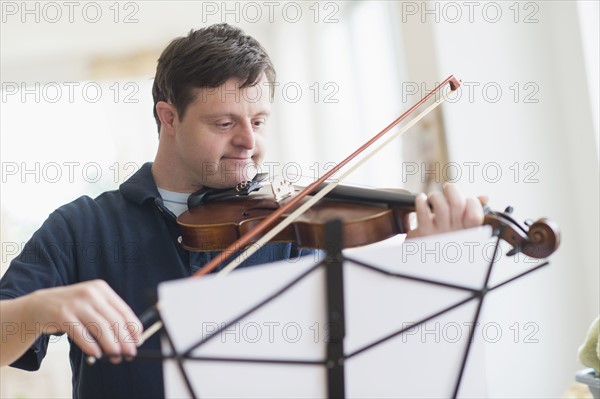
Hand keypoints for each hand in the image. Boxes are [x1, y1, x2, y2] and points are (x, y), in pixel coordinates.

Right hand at [26, 280, 141, 362]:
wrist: (39, 305)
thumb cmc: (72, 308)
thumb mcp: (92, 304)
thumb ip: (109, 316)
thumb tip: (130, 337)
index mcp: (102, 289)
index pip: (124, 311)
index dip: (133, 328)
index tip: (137, 341)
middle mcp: (90, 294)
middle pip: (114, 321)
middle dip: (124, 340)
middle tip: (129, 353)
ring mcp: (76, 304)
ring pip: (100, 328)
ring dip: (110, 345)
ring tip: (115, 356)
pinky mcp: (62, 315)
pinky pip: (81, 334)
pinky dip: (91, 346)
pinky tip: (97, 354)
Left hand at [405, 182, 485, 238]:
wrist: (426, 259)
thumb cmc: (448, 239)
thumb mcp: (464, 229)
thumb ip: (474, 212)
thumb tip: (485, 198)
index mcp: (469, 232)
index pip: (475, 214)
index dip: (472, 201)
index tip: (465, 200)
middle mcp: (456, 234)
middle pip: (457, 203)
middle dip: (452, 189)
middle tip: (447, 189)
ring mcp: (439, 234)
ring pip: (440, 205)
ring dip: (435, 195)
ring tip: (433, 198)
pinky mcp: (423, 232)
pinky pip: (422, 211)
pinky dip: (421, 200)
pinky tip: (421, 200)